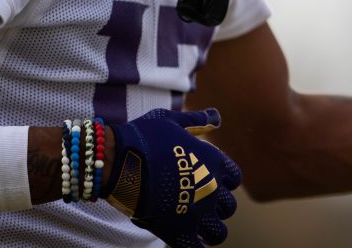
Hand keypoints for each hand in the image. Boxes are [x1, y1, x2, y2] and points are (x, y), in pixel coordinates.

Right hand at [104, 108, 240, 246]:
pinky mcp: (178, 231)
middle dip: (216, 207)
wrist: (116, 159)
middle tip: (197, 204)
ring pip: (218, 233)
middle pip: (229, 207)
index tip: (208, 182)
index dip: (223, 181)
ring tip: (194, 226)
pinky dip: (194, 246)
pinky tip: (184, 239)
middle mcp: (211, 188)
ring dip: (209, 230)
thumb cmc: (142, 136)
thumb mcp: (171, 120)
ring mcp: (196, 212)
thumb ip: (197, 121)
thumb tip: (217, 117)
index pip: (234, 178)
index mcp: (214, 161)